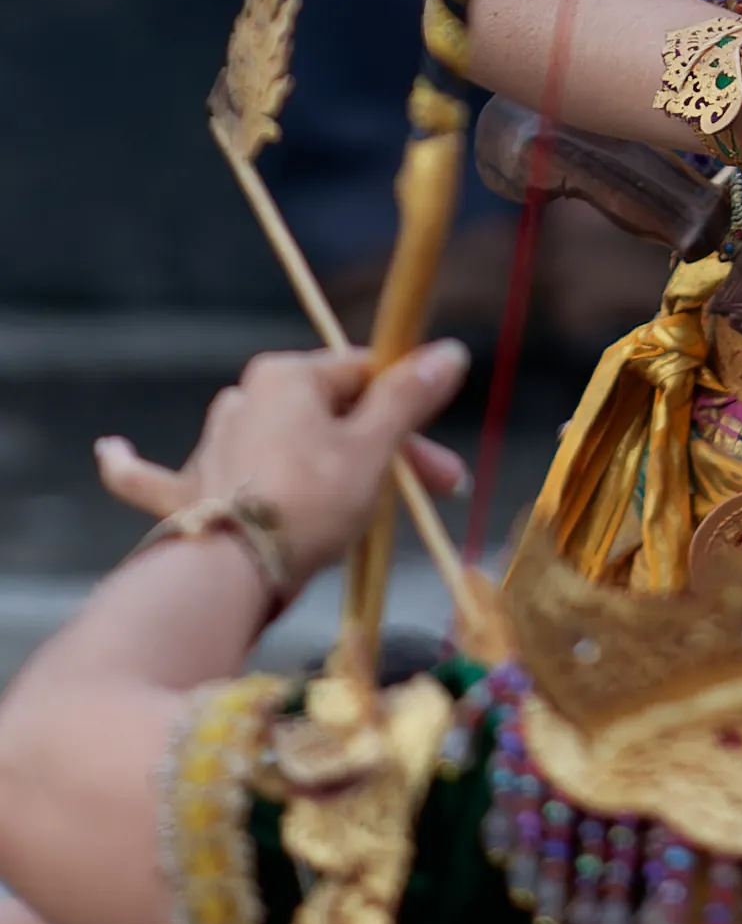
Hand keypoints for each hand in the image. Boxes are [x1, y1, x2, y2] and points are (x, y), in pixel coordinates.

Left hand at [96, 346, 467, 586]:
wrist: (230, 572)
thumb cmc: (308, 502)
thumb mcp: (372, 448)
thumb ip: (407, 398)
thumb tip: (450, 351)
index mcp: (288, 376)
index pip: (365, 377)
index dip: (410, 416)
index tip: (439, 466)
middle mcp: (243, 398)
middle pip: (327, 415)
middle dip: (379, 453)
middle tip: (427, 494)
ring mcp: (209, 445)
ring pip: (269, 441)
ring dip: (309, 463)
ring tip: (345, 507)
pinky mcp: (184, 495)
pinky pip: (156, 474)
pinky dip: (133, 465)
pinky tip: (109, 450)